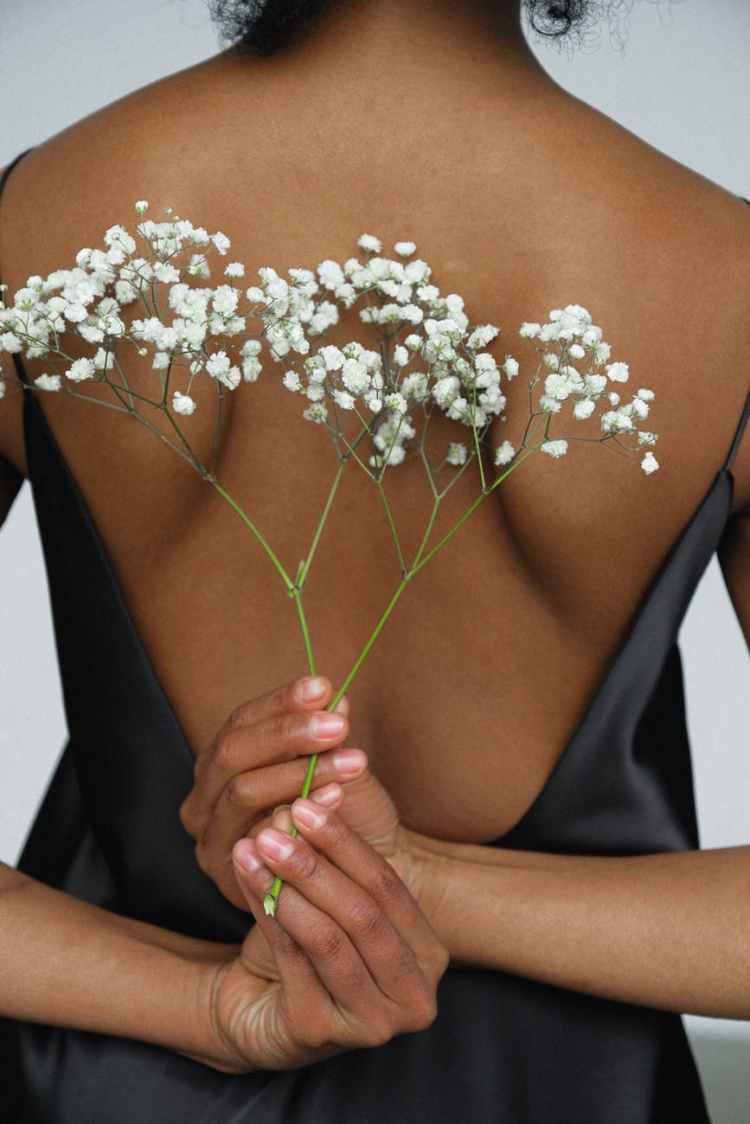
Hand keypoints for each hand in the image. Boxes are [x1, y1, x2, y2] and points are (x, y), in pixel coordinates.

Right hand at [179, 674, 419, 911]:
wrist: (355, 876)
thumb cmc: (342, 813)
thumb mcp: (335, 765)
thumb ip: (327, 735)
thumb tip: (332, 697)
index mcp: (222, 761)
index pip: (242, 720)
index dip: (280, 701)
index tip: (323, 687)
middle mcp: (204, 796)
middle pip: (232, 752)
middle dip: (287, 734)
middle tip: (338, 725)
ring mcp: (210, 837)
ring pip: (242, 792)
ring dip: (299, 773)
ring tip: (351, 762)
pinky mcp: (227, 874)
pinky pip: (256, 837)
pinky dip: (297, 814)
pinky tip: (335, 799)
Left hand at [202, 787, 449, 1072]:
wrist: (263, 1008)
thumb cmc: (313, 944)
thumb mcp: (336, 898)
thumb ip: (336, 858)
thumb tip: (316, 794)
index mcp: (430, 955)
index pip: (388, 887)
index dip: (345, 842)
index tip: (306, 802)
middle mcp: (413, 997)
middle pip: (363, 915)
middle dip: (315, 864)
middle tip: (278, 823)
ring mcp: (371, 1024)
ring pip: (329, 939)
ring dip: (288, 886)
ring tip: (256, 846)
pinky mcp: (322, 1034)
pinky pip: (292, 962)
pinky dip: (267, 912)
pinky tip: (245, 878)